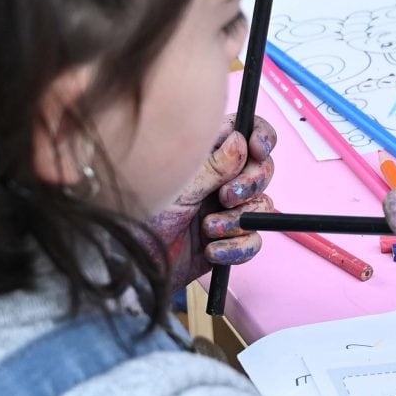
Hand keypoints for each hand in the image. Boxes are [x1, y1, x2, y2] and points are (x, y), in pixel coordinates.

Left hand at [151, 118, 276, 276]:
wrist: (132, 263)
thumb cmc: (141, 218)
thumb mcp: (178, 186)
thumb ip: (213, 165)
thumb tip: (241, 141)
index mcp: (207, 155)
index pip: (247, 132)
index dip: (261, 137)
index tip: (258, 150)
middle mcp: (220, 179)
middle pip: (263, 170)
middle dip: (251, 183)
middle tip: (227, 196)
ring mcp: (226, 210)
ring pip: (261, 207)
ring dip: (238, 220)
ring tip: (207, 229)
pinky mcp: (228, 242)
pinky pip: (252, 241)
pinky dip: (236, 247)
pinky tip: (211, 250)